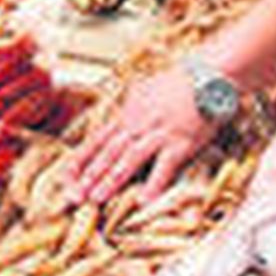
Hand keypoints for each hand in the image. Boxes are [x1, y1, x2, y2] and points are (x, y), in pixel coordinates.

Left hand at [65, 64, 215, 204]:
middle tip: (74, 196)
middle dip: (89, 176)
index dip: (81, 159)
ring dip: (111, 180)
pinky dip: (153, 184)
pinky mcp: (180, 143)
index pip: (98, 139)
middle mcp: (138, 124)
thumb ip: (131, 104)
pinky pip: (164, 166)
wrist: (208, 74)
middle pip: (108, 152)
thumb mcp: (146, 89)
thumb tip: (120, 114)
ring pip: (128, 159)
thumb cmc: (179, 83)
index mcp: (128, 113)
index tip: (67, 177)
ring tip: (97, 199)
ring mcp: (158, 133)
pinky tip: (143, 201)